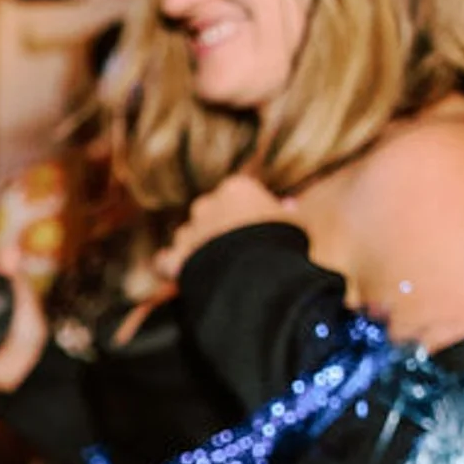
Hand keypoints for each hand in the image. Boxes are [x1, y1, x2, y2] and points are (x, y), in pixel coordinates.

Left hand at [155, 172, 296, 280]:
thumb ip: (288, 212)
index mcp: (236, 188)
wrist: (256, 273)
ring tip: (218, 268)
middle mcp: (207, 205)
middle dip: (219, 227)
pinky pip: (166, 261)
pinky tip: (181, 275)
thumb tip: (288, 204)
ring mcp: (188, 232)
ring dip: (197, 248)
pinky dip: (173, 267)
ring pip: (188, 236)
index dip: (247, 212)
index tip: (257, 228)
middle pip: (209, 213)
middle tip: (236, 249)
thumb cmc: (282, 244)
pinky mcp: (176, 259)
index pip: (238, 194)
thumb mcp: (297, 223)